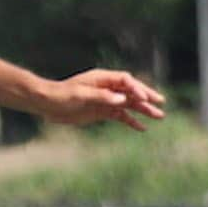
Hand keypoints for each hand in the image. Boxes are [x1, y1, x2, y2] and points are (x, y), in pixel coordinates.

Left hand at [44, 70, 163, 131]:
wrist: (47, 104)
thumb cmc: (61, 95)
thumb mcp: (80, 95)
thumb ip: (102, 97)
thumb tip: (122, 99)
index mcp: (102, 78)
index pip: (125, 81)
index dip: (136, 89)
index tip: (144, 99)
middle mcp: (107, 88)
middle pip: (131, 91)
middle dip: (146, 97)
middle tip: (160, 103)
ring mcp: (105, 100)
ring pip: (129, 104)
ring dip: (143, 110)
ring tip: (159, 116)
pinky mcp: (102, 112)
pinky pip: (120, 116)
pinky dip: (131, 121)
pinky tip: (142, 128)